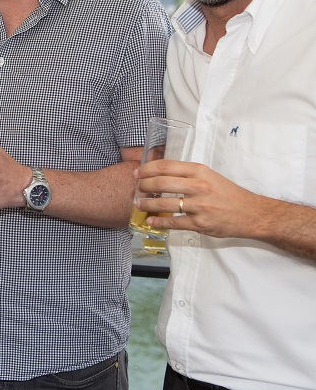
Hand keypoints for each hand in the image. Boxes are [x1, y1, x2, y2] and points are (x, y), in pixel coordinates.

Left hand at [135, 159, 262, 238]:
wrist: (252, 214)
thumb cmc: (229, 194)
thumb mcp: (210, 176)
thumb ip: (188, 174)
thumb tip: (161, 173)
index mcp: (200, 171)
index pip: (166, 166)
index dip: (147, 169)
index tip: (137, 173)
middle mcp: (199, 186)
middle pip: (161, 183)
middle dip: (144, 186)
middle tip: (137, 189)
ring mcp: (200, 206)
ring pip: (165, 203)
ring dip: (147, 204)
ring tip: (139, 204)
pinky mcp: (200, 223)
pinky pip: (174, 222)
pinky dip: (160, 222)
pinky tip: (151, 221)